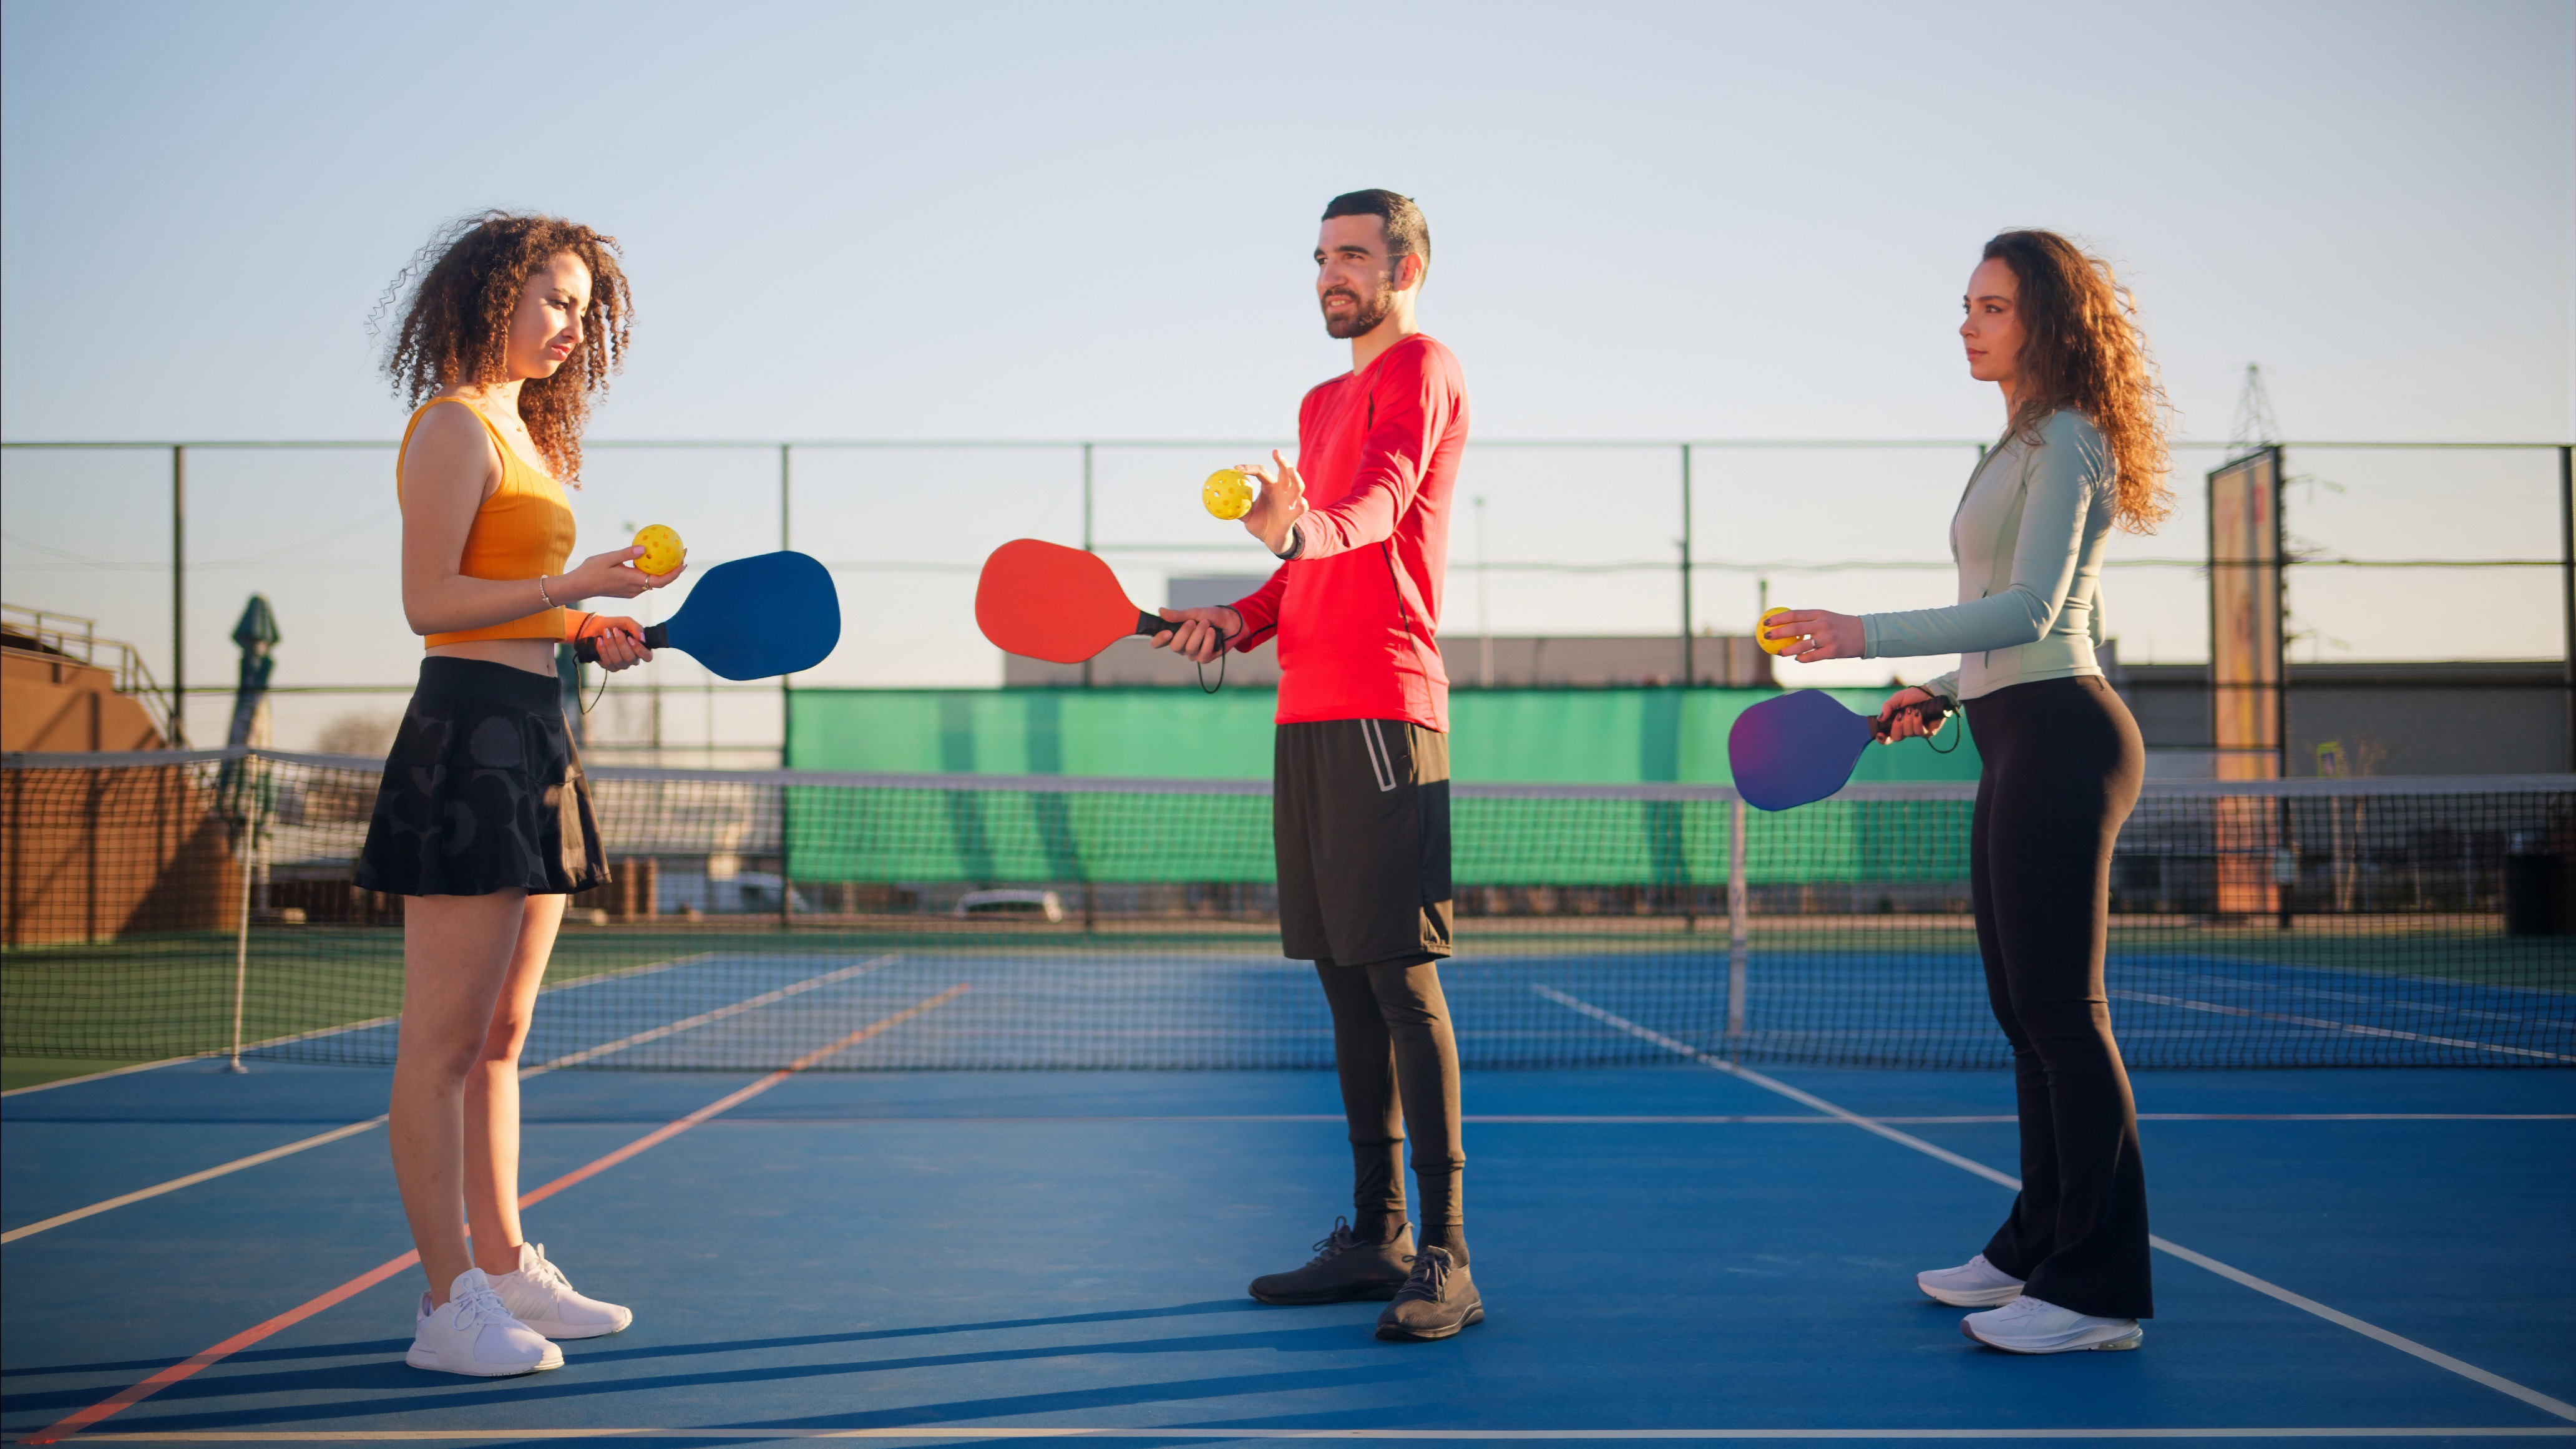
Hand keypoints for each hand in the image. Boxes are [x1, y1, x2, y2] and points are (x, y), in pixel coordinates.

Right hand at [558, 545, 685, 602]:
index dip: (674, 573)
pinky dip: (650, 571)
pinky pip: (643, 580)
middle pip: (660, 581)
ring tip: (670, 554)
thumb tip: (644, 548)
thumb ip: (626, 554)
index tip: (683, 562)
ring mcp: (631, 591)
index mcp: (632, 581)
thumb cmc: (591, 571)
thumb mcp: (608, 558)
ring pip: (652, 581)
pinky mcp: (627, 590)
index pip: (660, 581)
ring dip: (662, 570)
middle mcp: (635, 589)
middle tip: (681, 553)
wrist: (579, 586)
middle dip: (673, 568)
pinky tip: (650, 559)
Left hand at [577, 614, 652, 670]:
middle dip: (621, 643)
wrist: (594, 627)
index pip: (647, 657)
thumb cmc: (613, 625)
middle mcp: (632, 659)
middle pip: (630, 658)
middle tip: (615, 630)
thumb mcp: (626, 622)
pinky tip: (600, 641)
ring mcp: (620, 664)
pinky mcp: (608, 666)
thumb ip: (636, 628)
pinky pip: (607, 662)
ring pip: (618, 660)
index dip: (639, 649)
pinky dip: (602, 649)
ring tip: (605, 633)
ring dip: (610, 644)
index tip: (630, 638)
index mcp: (639, 649)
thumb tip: (643, 638)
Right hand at [1150, 605, 1240, 663]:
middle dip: (1184, 633)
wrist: (1231, 621)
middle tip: (1193, 622)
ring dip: (1199, 634)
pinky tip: (1212, 632)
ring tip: (1207, 623)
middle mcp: (1181, 646)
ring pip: (1190, 649)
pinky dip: (1208, 640)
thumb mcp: (1194, 613)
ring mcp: (1193, 653)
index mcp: (1174, 634)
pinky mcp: (1205, 658)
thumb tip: (1160, 611)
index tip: (1167, 632)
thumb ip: (1178, 615)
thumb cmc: (1211, 616)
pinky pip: (1203, 653)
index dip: (1158, 640)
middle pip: (1175, 647)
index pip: (1158, 643)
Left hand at [1239, 450, 1307, 554]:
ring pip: (1297, 486)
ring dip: (1295, 477)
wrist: (1273, 541)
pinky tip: (1300, 502)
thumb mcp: (1246, 515)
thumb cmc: (1261, 524)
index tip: (1236, 469)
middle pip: (1285, 472)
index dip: (1249, 469)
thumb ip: (1237, 506)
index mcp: (1269, 487)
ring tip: (1290, 470)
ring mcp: (1290, 501)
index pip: (1261, 472)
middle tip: (1275, 452)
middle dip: (1282, 461)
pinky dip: (1301, 505)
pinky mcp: (1294, 514)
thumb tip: (1221, 500)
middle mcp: (1282, 491)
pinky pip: (1301, 508)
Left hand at [1763, 607, 1864, 663]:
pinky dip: (1803, 658)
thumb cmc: (1840, 626)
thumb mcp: (1826, 617)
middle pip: (1795, 628)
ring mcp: (1828, 638)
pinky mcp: (1833, 651)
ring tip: (1779, 653)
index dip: (1779, 618)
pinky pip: (1813, 657)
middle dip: (1778, 632)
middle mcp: (1823, 624)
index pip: (1795, 614)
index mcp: (1819, 614)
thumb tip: (1785, 625)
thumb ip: (1808, 620)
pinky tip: (1797, 659)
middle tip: (1767, 636)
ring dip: (1788, 650)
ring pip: (1802, 645)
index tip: (1766, 622)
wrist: (1865, 634)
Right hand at [1874, 686, 1944, 742]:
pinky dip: (1917, 722)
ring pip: (1908, 733)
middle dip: (1897, 726)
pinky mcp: (1928, 732)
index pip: (1887, 738)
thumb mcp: (1897, 698)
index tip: (1880, 734)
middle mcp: (1906, 730)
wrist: (1929, 692)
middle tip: (1900, 714)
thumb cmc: (1912, 696)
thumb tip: (1880, 719)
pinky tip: (1918, 713)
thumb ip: (1887, 707)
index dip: (1882, 739)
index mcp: (1896, 724)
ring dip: (1908, 721)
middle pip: (1897, 737)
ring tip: (1911, 709)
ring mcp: (1916, 732)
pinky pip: (1920, 732)